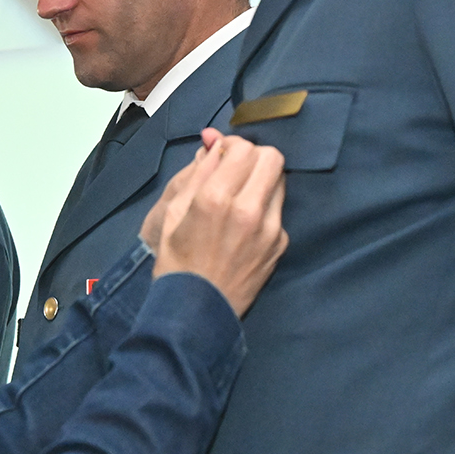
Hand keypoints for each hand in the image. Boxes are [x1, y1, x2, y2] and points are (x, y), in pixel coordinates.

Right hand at [147, 134, 288, 316]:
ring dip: (263, 179)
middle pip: (273, 158)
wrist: (197, 311)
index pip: (244, 148)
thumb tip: (214, 142)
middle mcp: (248, 209)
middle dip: (255, 157)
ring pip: (281, 181)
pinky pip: (279, 210)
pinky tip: (247, 223)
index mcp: (215, 198)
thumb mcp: (174, 211)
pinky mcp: (279, 244)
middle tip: (239, 169)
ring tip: (243, 195)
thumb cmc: (177, 260)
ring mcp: (269, 228)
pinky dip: (265, 207)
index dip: (234, 146)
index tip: (224, 155)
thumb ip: (198, 171)